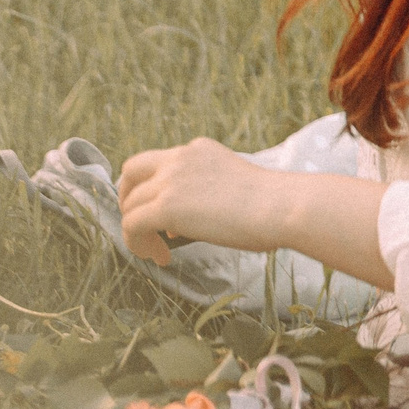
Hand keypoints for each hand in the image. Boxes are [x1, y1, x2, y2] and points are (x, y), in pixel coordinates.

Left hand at [117, 137, 285, 264]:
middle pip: (131, 173)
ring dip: (137, 231)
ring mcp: (170, 180)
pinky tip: (159, 258)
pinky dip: (137, 244)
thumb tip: (172, 225)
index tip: (162, 214)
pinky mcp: (166, 206)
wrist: (280, 207)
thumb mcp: (230, 187)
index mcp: (196, 150)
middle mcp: (178, 158)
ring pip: (131, 205)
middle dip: (128, 200)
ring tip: (155, 253)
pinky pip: (132, 225)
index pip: (156, 161)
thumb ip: (200, 196)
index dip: (150, 186)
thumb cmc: (271, 205)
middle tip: (138, 226)